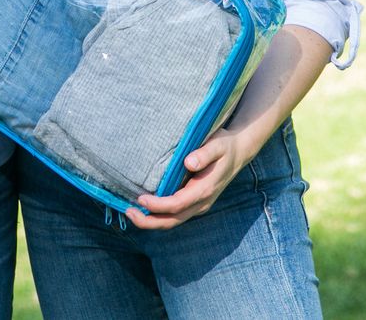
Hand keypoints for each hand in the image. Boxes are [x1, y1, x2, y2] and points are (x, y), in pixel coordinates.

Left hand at [125, 128, 253, 229]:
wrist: (238, 152)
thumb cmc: (224, 146)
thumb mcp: (217, 144)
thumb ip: (204, 153)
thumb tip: (189, 163)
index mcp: (204, 190)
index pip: (177, 204)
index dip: (158, 205)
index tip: (140, 198)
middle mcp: (201, 203)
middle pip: (172, 221)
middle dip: (149, 221)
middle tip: (127, 212)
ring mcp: (198, 205)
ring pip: (172, 221)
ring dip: (151, 221)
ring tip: (130, 212)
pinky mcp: (194, 203)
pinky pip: (174, 215)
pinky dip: (158, 216)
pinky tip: (144, 208)